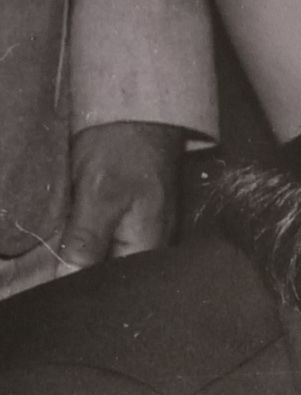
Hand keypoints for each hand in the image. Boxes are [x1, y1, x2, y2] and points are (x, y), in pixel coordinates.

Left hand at [57, 121, 186, 273]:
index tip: (54, 272)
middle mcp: (151, 246)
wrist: (142, 111)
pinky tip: (76, 220)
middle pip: (111, 271)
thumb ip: (87, 239)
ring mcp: (145, 231)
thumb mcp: (98, 193)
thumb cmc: (124, 148)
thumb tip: (70, 277)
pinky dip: (90, 230)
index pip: (110, 283)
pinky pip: (109, 236)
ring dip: (83, 246)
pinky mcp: (136, 217)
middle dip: (81, 264)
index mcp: (147, 249)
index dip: (80, 280)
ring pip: (107, 253)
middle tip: (55, 249)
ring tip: (65, 233)